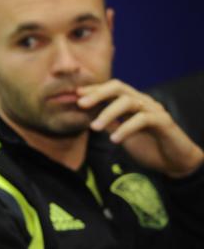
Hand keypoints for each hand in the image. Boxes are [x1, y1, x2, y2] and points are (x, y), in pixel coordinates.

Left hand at [77, 79, 203, 177]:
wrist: (173, 161)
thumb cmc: (147, 145)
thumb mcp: (120, 133)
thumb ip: (107, 123)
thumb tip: (86, 116)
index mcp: (132, 102)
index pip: (111, 89)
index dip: (93, 90)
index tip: (75, 95)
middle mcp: (143, 101)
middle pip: (119, 88)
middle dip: (98, 94)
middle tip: (80, 104)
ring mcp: (154, 109)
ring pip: (129, 102)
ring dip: (108, 113)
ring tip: (94, 128)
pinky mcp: (164, 122)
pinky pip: (143, 119)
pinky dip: (126, 128)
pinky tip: (114, 139)